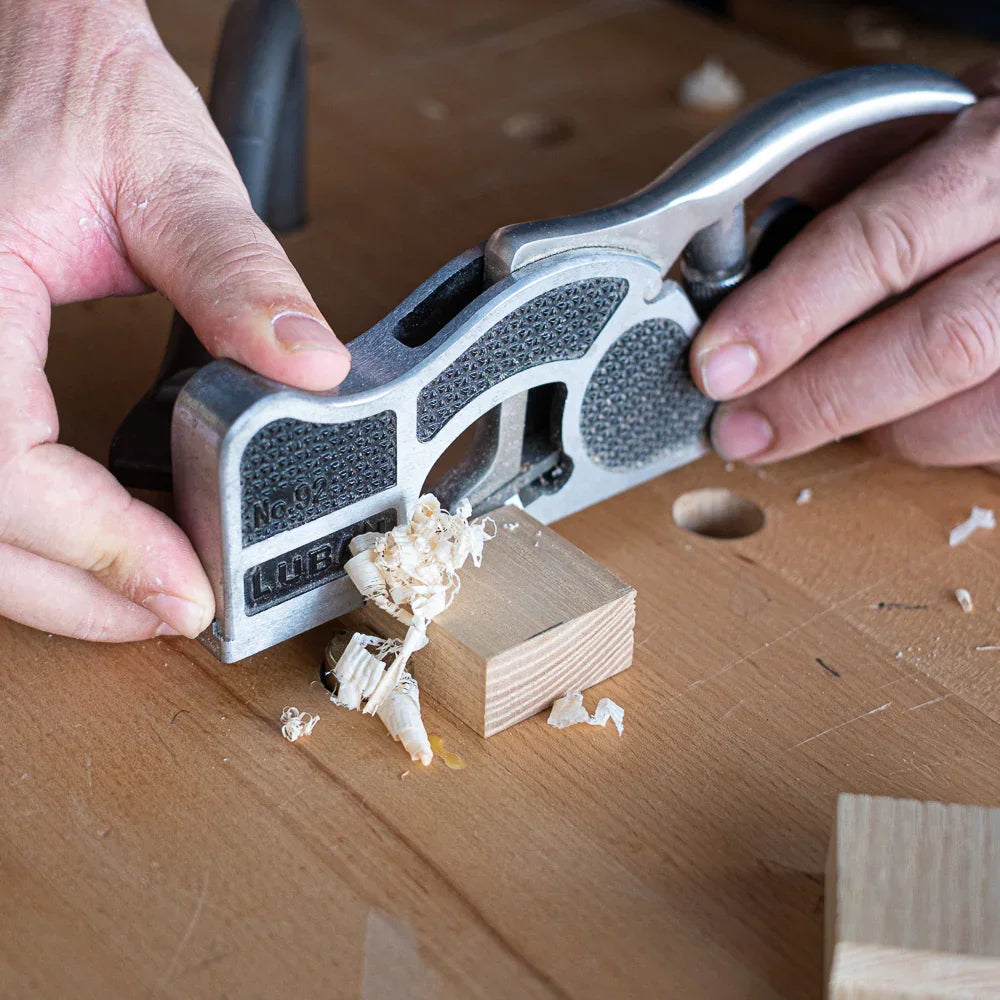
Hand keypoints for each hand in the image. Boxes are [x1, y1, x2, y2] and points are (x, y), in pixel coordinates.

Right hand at [0, 1, 348, 641]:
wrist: (30, 47)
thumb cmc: (76, 86)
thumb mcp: (170, 172)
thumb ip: (240, 275)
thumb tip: (310, 370)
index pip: (1, 458)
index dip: (91, 543)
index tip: (182, 586)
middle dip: (74, 588)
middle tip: (175, 611)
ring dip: (47, 577)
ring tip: (141, 598)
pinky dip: (32, 533)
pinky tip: (92, 548)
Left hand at [690, 63, 999, 472]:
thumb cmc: (982, 159)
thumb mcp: (912, 132)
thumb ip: (825, 190)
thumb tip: (731, 277)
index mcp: (995, 155)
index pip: (886, 241)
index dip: (790, 311)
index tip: (716, 361)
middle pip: (941, 342)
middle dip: (817, 398)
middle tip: (737, 430)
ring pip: (969, 413)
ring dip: (871, 425)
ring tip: (816, 406)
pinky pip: (988, 440)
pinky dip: (924, 436)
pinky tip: (892, 409)